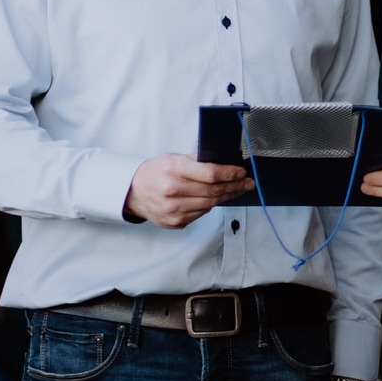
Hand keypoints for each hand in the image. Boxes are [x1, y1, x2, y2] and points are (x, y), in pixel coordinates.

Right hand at [122, 154, 253, 227]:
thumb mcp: (174, 158)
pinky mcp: (175, 222)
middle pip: (213, 191)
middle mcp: (173, 191)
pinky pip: (200, 214)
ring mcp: (173, 209)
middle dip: (234, 186)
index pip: (210, 174)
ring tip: (237, 190)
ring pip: (210, 204)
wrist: (133, 192)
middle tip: (247, 183)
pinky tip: (216, 199)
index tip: (241, 172)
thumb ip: (198, 161)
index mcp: (173, 170)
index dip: (230, 174)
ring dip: (227, 197)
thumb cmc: (156, 172)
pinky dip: (210, 206)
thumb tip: (226, 163)